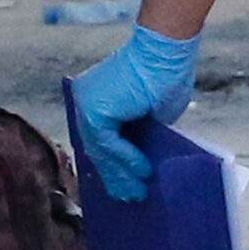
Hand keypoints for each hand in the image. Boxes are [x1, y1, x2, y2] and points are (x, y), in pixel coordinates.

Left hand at [61, 23, 200, 203]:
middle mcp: (83, 100)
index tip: (119, 186)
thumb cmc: (165, 75)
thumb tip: (140, 163)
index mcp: (93, 99)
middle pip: (96, 147)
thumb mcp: (149, 114)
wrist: (165, 51)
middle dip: (114, 176)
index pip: (97, 139)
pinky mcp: (94, 110)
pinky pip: (108, 144)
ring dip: (121, 174)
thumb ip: (138, 134)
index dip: (109, 165)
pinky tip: (143, 171)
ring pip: (100, 149)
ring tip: (139, 193)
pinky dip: (126, 159)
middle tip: (129, 197)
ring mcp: (85, 104)